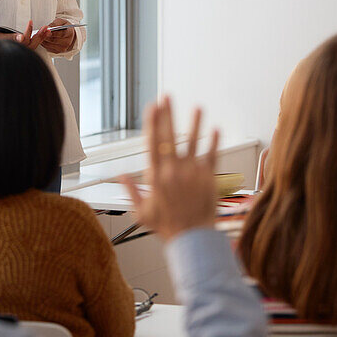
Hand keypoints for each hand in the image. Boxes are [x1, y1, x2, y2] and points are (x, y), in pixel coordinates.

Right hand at [0, 21, 47, 49]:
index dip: (28, 31)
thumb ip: (11, 37)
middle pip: (32, 44)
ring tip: (47, 31)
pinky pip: (32, 46)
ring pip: (33, 46)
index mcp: (13, 48)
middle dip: (39, 35)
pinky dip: (38, 40)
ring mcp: (21, 52)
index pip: (24, 40)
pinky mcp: (22, 51)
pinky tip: (43, 35)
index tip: (30, 22)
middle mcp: (18, 51)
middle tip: (46, 27)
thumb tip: (21, 37)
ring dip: (41, 38)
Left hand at [40, 18, 76, 54]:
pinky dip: (44, 43)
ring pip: (50, 44)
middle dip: (46, 36)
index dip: (54, 33)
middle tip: (41, 32)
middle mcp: (67, 42)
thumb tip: (48, 27)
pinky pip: (48, 48)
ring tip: (41, 35)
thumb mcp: (60, 22)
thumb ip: (55, 24)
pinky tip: (43, 39)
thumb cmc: (63, 27)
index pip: (62, 34)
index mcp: (70, 33)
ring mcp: (62, 48)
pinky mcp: (57, 51)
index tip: (48, 30)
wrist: (66, 34)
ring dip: (44, 40)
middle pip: (55, 40)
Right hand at [120, 97, 218, 241]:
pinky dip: (213, 142)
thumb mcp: (141, 212)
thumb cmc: (166, 228)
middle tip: (167, 97)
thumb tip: (120, 176)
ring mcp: (191, 174)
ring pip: (192, 143)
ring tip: (197, 107)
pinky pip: (211, 156)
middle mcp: (172, 171)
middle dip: (167, 115)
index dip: (152, 123)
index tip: (152, 107)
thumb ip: (130, 191)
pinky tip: (215, 129)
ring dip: (194, 123)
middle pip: (169, 137)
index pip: (152, 143)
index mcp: (155, 177)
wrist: (191, 240)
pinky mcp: (208, 179)